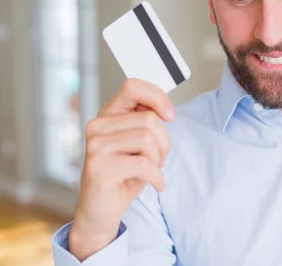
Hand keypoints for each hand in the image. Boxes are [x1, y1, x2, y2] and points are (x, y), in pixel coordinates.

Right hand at [69, 78, 174, 260]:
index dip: (157, 97)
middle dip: (164, 142)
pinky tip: (155, 184)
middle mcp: (97, 126)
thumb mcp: (138, 143)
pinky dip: (157, 177)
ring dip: (159, 159)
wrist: (100, 210)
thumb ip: (146, 122)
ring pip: (148, 140)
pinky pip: (144, 165)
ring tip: (152, 171)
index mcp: (107, 115)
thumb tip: (166, 109)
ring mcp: (95, 146)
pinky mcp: (99, 167)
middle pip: (149, 120)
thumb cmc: (124, 174)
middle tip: (158, 159)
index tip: (170, 115)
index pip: (132, 86)